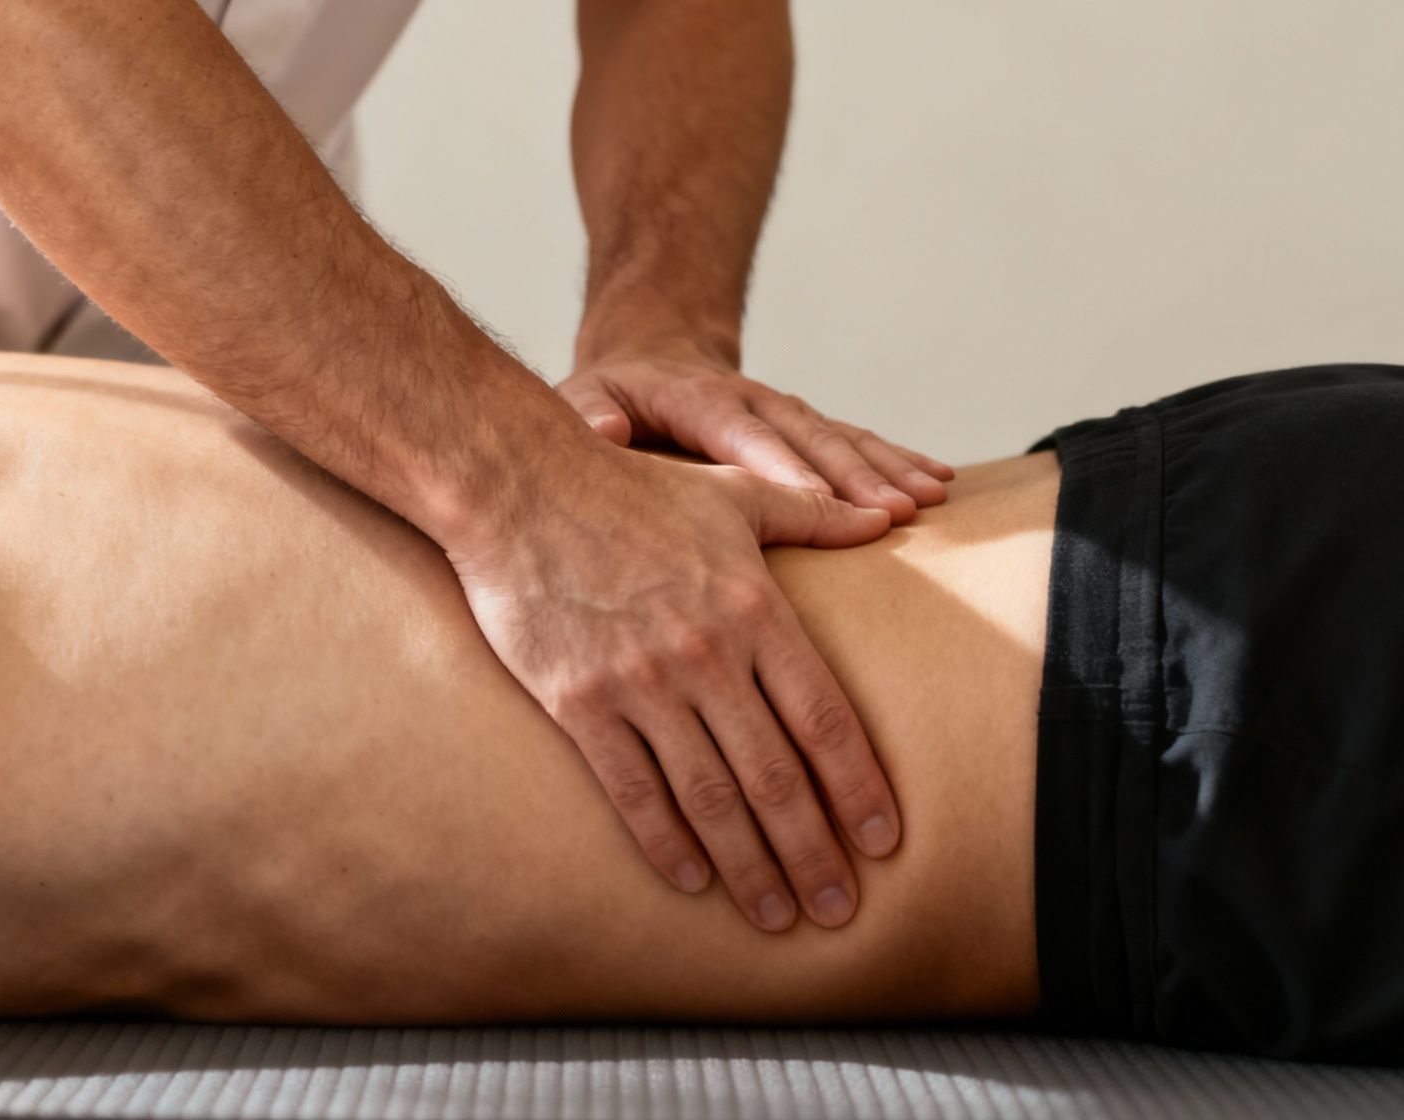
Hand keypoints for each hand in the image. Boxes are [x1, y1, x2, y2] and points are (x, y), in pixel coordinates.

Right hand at [445, 440, 903, 931]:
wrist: (518, 488)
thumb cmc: (628, 489)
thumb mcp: (733, 491)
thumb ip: (812, 514)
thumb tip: (885, 517)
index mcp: (755, 609)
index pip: (825, 718)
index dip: (859, 788)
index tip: (884, 842)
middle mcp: (707, 655)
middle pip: (776, 776)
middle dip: (813, 852)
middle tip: (838, 910)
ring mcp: (641, 684)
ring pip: (710, 797)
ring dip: (749, 866)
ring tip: (776, 915)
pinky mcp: (579, 704)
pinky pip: (632, 790)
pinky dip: (665, 842)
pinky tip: (692, 880)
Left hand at [559, 346, 955, 522]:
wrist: (650, 353)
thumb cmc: (610, 396)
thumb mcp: (583, 398)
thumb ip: (588, 414)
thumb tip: (605, 430)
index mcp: (696, 399)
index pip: (740, 434)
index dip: (779, 465)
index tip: (813, 500)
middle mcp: (751, 401)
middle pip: (806, 437)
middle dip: (851, 476)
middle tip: (892, 513)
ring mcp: (783, 412)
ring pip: (841, 438)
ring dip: (887, 468)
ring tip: (928, 498)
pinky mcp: (804, 426)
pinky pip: (857, 441)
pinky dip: (898, 459)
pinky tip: (939, 481)